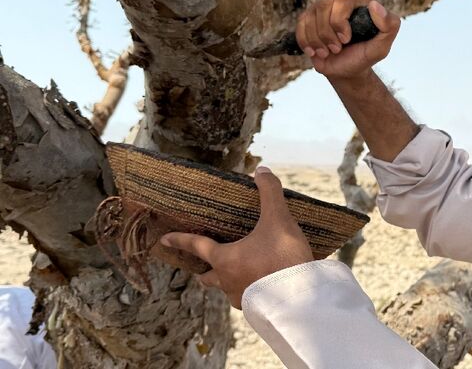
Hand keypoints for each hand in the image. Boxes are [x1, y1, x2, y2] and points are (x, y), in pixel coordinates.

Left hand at [160, 166, 313, 308]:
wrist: (298, 295)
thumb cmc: (282, 257)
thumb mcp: (278, 219)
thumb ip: (270, 193)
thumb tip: (261, 170)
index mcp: (224, 258)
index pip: (197, 246)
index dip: (180, 240)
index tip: (164, 241)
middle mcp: (226, 280)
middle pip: (208, 277)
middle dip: (205, 271)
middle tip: (206, 267)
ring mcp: (241, 297)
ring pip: (226, 289)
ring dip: (228, 281)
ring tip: (240, 274)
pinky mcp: (257, 309)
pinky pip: (246, 298)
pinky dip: (249, 291)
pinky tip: (261, 286)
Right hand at [295, 0, 400, 78]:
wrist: (347, 70)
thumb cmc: (365, 55)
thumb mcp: (382, 45)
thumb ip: (389, 26)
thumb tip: (374, 5)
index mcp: (360, 1)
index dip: (339, 21)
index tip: (346, 40)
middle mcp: (340, 0)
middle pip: (323, 6)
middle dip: (328, 33)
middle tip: (337, 49)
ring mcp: (322, 8)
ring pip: (310, 17)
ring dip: (318, 41)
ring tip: (329, 52)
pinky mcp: (308, 19)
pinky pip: (300, 25)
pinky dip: (307, 42)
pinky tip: (316, 51)